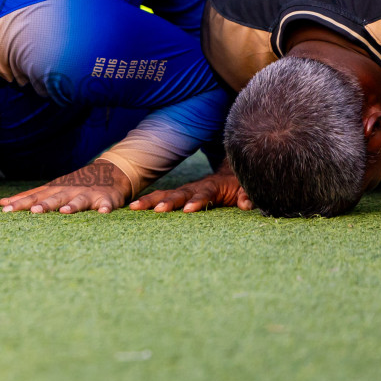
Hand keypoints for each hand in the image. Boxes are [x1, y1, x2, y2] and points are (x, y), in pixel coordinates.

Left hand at [0, 160, 131, 213]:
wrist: (109, 172)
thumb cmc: (74, 185)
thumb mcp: (52, 188)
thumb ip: (29, 197)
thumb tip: (2, 203)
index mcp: (55, 190)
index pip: (34, 197)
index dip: (20, 203)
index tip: (4, 209)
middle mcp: (68, 191)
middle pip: (54, 198)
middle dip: (44, 205)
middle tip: (32, 211)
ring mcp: (87, 194)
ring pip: (79, 200)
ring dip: (72, 206)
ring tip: (64, 211)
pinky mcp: (105, 199)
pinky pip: (105, 205)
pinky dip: (105, 208)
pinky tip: (103, 213)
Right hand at [129, 170, 249, 212]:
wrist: (229, 171)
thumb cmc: (238, 183)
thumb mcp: (245, 188)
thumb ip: (246, 195)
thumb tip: (246, 204)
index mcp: (213, 186)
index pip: (204, 194)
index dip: (197, 201)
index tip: (188, 210)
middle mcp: (196, 187)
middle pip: (180, 194)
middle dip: (168, 201)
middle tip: (157, 210)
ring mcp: (186, 190)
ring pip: (167, 194)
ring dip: (151, 200)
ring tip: (134, 207)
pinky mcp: (180, 194)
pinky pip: (163, 196)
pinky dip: (149, 200)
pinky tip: (134, 207)